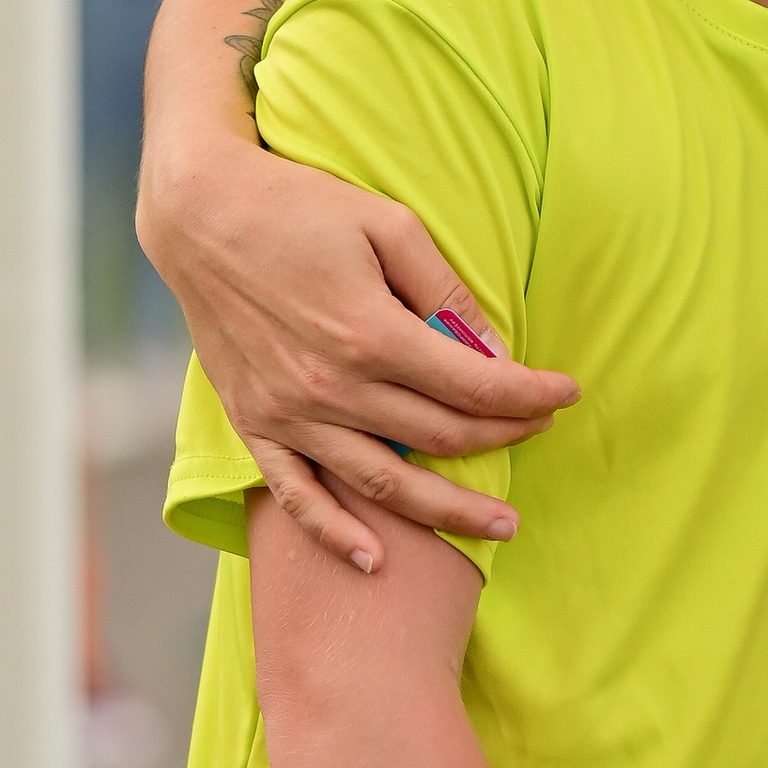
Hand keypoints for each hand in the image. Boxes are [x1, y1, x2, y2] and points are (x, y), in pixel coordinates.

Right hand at [142, 129, 576, 574]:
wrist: (200, 216)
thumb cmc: (300, 207)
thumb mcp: (389, 226)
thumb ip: (445, 292)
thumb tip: (496, 349)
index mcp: (373, 335)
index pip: (476, 387)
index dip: (530, 395)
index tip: (566, 393)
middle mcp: (332, 386)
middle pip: (441, 437)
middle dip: (504, 439)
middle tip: (542, 432)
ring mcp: (290, 413)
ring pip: (384, 483)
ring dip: (447, 511)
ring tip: (498, 528)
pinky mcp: (253, 423)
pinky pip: (297, 494)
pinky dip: (334, 532)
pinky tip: (374, 560)